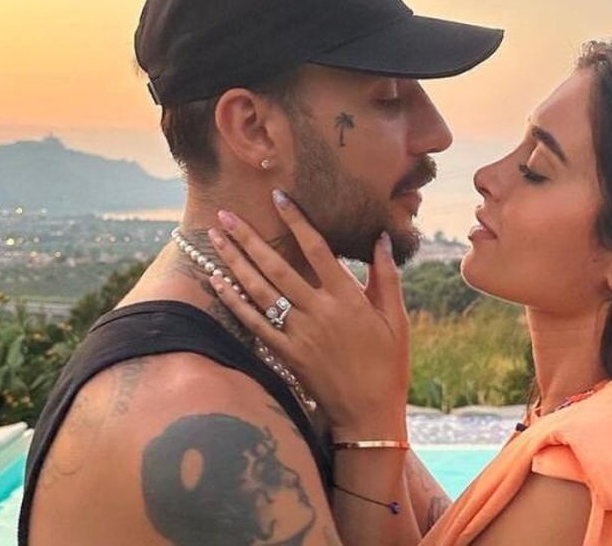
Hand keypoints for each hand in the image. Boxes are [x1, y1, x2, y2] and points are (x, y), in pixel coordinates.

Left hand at [206, 189, 410, 441]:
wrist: (369, 414)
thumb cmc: (387, 365)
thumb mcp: (395, 319)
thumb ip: (386, 277)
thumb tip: (381, 240)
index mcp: (348, 299)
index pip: (318, 250)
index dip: (297, 221)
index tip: (279, 197)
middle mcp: (319, 313)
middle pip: (277, 267)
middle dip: (249, 239)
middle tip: (226, 215)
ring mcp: (299, 334)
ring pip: (260, 292)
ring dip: (235, 263)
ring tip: (216, 239)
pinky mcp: (286, 354)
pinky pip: (254, 324)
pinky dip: (235, 302)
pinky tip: (218, 282)